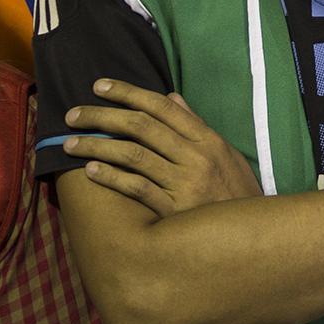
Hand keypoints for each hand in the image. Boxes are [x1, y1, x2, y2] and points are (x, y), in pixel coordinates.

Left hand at [63, 78, 261, 217]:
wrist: (254, 238)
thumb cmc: (237, 194)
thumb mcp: (225, 154)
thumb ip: (196, 125)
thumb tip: (171, 97)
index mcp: (207, 139)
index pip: (161, 106)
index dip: (127, 92)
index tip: (98, 85)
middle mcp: (195, 156)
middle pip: (140, 126)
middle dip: (101, 116)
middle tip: (72, 115)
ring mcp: (185, 183)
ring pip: (133, 154)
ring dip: (97, 146)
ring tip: (69, 143)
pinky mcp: (174, 210)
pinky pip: (137, 188)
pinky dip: (112, 177)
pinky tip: (90, 171)